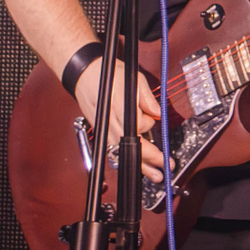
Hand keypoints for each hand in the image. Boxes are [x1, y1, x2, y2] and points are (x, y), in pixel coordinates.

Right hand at [70, 56, 164, 181]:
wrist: (85, 75)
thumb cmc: (108, 74)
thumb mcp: (133, 78)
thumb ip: (147, 97)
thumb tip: (157, 113)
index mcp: (119, 106)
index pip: (137, 126)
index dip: (149, 129)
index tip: (158, 129)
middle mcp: (110, 120)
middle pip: (130, 146)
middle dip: (149, 160)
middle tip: (164, 168)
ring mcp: (104, 128)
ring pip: (121, 152)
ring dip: (138, 164)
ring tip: (154, 174)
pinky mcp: (101, 132)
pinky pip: (114, 149)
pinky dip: (126, 158)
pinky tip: (138, 165)